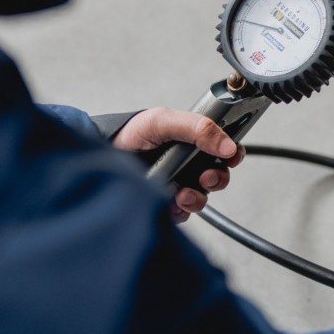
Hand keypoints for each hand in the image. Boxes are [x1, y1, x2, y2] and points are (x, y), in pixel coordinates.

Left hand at [112, 108, 244, 222]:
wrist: (101, 155)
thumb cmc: (129, 134)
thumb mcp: (163, 121)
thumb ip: (198, 128)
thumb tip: (228, 145)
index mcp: (192, 141)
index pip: (223, 150)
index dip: (232, 155)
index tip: (232, 157)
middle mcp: (187, 164)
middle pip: (218, 176)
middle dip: (218, 178)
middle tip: (206, 177)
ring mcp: (177, 184)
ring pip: (202, 197)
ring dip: (198, 197)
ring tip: (183, 194)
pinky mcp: (165, 204)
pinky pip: (184, 213)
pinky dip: (180, 209)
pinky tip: (170, 202)